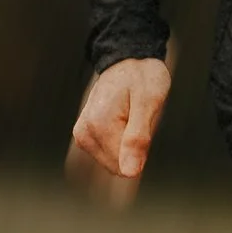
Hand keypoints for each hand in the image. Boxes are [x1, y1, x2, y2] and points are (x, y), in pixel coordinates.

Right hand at [67, 55, 171, 205]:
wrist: (129, 59)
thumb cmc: (142, 76)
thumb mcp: (149, 102)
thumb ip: (138, 139)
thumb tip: (130, 173)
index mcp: (98, 127)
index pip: (125, 167)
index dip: (142, 148)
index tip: (143, 121)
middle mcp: (84, 133)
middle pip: (118, 166)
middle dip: (134, 147)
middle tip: (139, 118)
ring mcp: (82, 135)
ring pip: (114, 162)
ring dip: (128, 143)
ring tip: (131, 116)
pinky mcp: (85, 135)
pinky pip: (108, 154)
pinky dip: (121, 141)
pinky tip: (124, 120)